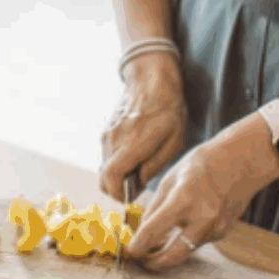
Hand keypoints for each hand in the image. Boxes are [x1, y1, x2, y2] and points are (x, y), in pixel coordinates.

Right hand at [98, 53, 186, 201]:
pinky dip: (116, 163)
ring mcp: (107, 135)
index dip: (118, 195)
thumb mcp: (174, 139)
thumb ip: (155, 164)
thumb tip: (139, 182)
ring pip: (104, 167)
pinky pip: (107, 155)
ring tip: (137, 172)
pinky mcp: (106, 130)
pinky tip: (133, 158)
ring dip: (117, 176)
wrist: (151, 78)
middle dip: (116, 190)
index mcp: (132, 143)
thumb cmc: (168, 109)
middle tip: (135, 190)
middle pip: (103, 177)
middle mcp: (114, 140)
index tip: (130, 199)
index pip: (111, 178)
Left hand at [125, 117, 278, 270]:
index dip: (137, 246)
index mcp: (183, 199)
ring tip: (157, 240)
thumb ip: (154, 206)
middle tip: (142, 259)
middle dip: (154, 263)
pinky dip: (187, 238)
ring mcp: (215, 228)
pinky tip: (186, 223)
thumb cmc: (202, 164)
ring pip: (186, 249)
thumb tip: (140, 230)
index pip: (153, 232)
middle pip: (172, 256)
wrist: (241, 161)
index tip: (129, 250)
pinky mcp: (223, 232)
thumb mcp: (170, 178)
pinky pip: (198, 241)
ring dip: (170, 249)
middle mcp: (202, 218)